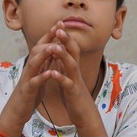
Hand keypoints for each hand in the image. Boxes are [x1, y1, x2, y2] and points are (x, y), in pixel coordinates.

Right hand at [0, 24, 58, 135]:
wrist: (17, 110)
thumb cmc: (30, 92)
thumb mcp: (39, 74)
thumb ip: (45, 62)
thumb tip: (53, 48)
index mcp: (35, 64)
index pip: (42, 45)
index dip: (51, 34)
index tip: (60, 23)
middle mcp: (30, 68)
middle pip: (37, 49)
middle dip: (47, 39)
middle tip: (58, 29)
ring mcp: (27, 79)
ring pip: (34, 63)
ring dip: (43, 54)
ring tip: (54, 47)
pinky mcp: (27, 91)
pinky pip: (34, 82)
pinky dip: (42, 77)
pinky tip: (50, 73)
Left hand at [48, 21, 107, 135]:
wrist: (83, 113)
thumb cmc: (74, 93)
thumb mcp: (68, 74)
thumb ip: (64, 62)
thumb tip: (60, 48)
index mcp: (72, 66)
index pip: (70, 47)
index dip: (65, 35)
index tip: (58, 23)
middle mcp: (76, 70)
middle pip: (73, 51)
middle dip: (66, 39)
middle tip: (59, 27)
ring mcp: (75, 80)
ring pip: (71, 65)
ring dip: (63, 55)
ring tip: (55, 46)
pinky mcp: (73, 92)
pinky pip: (67, 83)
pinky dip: (60, 77)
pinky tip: (53, 73)